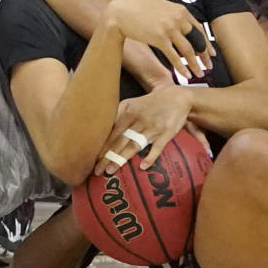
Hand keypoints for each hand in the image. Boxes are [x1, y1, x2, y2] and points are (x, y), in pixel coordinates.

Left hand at [94, 85, 208, 175]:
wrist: (176, 97)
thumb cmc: (149, 103)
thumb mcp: (131, 104)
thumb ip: (117, 116)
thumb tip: (102, 131)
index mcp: (128, 112)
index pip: (112, 132)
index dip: (102, 146)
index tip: (92, 159)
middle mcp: (139, 120)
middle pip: (120, 141)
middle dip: (107, 156)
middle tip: (97, 170)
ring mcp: (152, 128)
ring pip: (134, 145)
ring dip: (122, 158)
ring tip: (111, 170)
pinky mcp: (166, 134)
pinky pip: (157, 147)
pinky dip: (150, 157)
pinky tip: (143, 166)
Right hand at [104, 0, 214, 79]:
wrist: (121, 11)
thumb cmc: (138, 9)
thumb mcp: (161, 6)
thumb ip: (173, 14)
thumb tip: (182, 25)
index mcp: (181, 10)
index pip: (199, 29)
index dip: (206, 42)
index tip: (211, 53)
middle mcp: (178, 18)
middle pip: (198, 40)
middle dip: (205, 55)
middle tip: (209, 66)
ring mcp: (169, 28)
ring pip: (189, 50)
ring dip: (196, 64)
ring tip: (200, 74)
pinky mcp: (159, 39)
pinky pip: (175, 56)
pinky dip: (182, 67)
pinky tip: (186, 75)